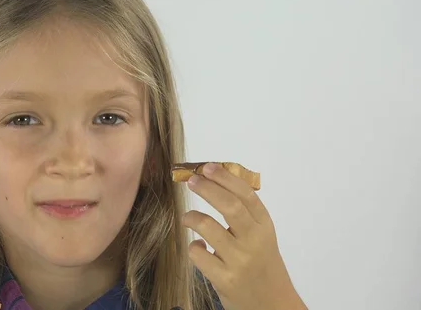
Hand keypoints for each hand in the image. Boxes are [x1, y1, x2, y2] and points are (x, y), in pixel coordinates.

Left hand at [182, 163, 306, 309]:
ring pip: (208, 228)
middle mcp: (255, 242)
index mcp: (265, 227)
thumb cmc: (263, 266)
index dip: (226, 178)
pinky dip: (193, 247)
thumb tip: (216, 181)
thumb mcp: (262, 237)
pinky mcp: (225, 279)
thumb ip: (245, 214)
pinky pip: (198, 254)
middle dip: (208, 189)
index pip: (247, 195)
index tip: (208, 167)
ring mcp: (240, 262)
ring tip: (189, 218)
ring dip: (192, 217)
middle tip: (192, 180)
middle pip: (230, 206)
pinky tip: (198, 247)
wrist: (273, 305)